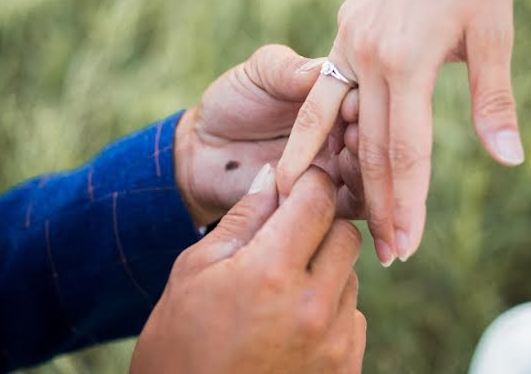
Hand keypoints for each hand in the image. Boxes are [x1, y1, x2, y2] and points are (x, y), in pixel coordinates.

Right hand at [130, 165, 366, 373]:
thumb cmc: (177, 347)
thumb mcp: (195, 272)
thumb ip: (244, 219)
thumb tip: (274, 176)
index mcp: (271, 273)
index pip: (317, 200)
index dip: (307, 185)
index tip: (294, 188)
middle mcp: (313, 308)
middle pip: (345, 235)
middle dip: (319, 228)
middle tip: (284, 240)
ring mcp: (334, 345)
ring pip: (350, 277)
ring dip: (324, 273)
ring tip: (279, 295)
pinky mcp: (344, 372)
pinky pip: (352, 319)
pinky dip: (330, 314)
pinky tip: (290, 328)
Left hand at [175, 44, 362, 227]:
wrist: (204, 152)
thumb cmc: (234, 101)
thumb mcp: (259, 74)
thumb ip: (288, 70)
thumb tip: (322, 68)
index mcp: (341, 90)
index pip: (369, 94)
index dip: (364, 100)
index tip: (350, 105)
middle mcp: (351, 129)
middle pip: (382, 137)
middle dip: (372, 138)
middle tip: (352, 138)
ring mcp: (345, 165)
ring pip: (377, 175)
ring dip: (368, 170)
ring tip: (343, 163)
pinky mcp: (334, 201)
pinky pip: (358, 206)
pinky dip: (359, 202)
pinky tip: (332, 194)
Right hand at [275, 0, 520, 265]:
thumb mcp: (495, 33)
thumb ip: (494, 100)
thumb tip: (508, 161)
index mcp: (407, 57)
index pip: (405, 150)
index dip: (408, 204)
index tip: (409, 249)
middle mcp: (367, 53)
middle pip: (368, 147)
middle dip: (379, 205)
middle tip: (388, 258)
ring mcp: (348, 41)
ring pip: (335, 125)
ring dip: (338, 176)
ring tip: (332, 219)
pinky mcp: (343, 32)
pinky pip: (327, 94)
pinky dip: (322, 133)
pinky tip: (315, 163)